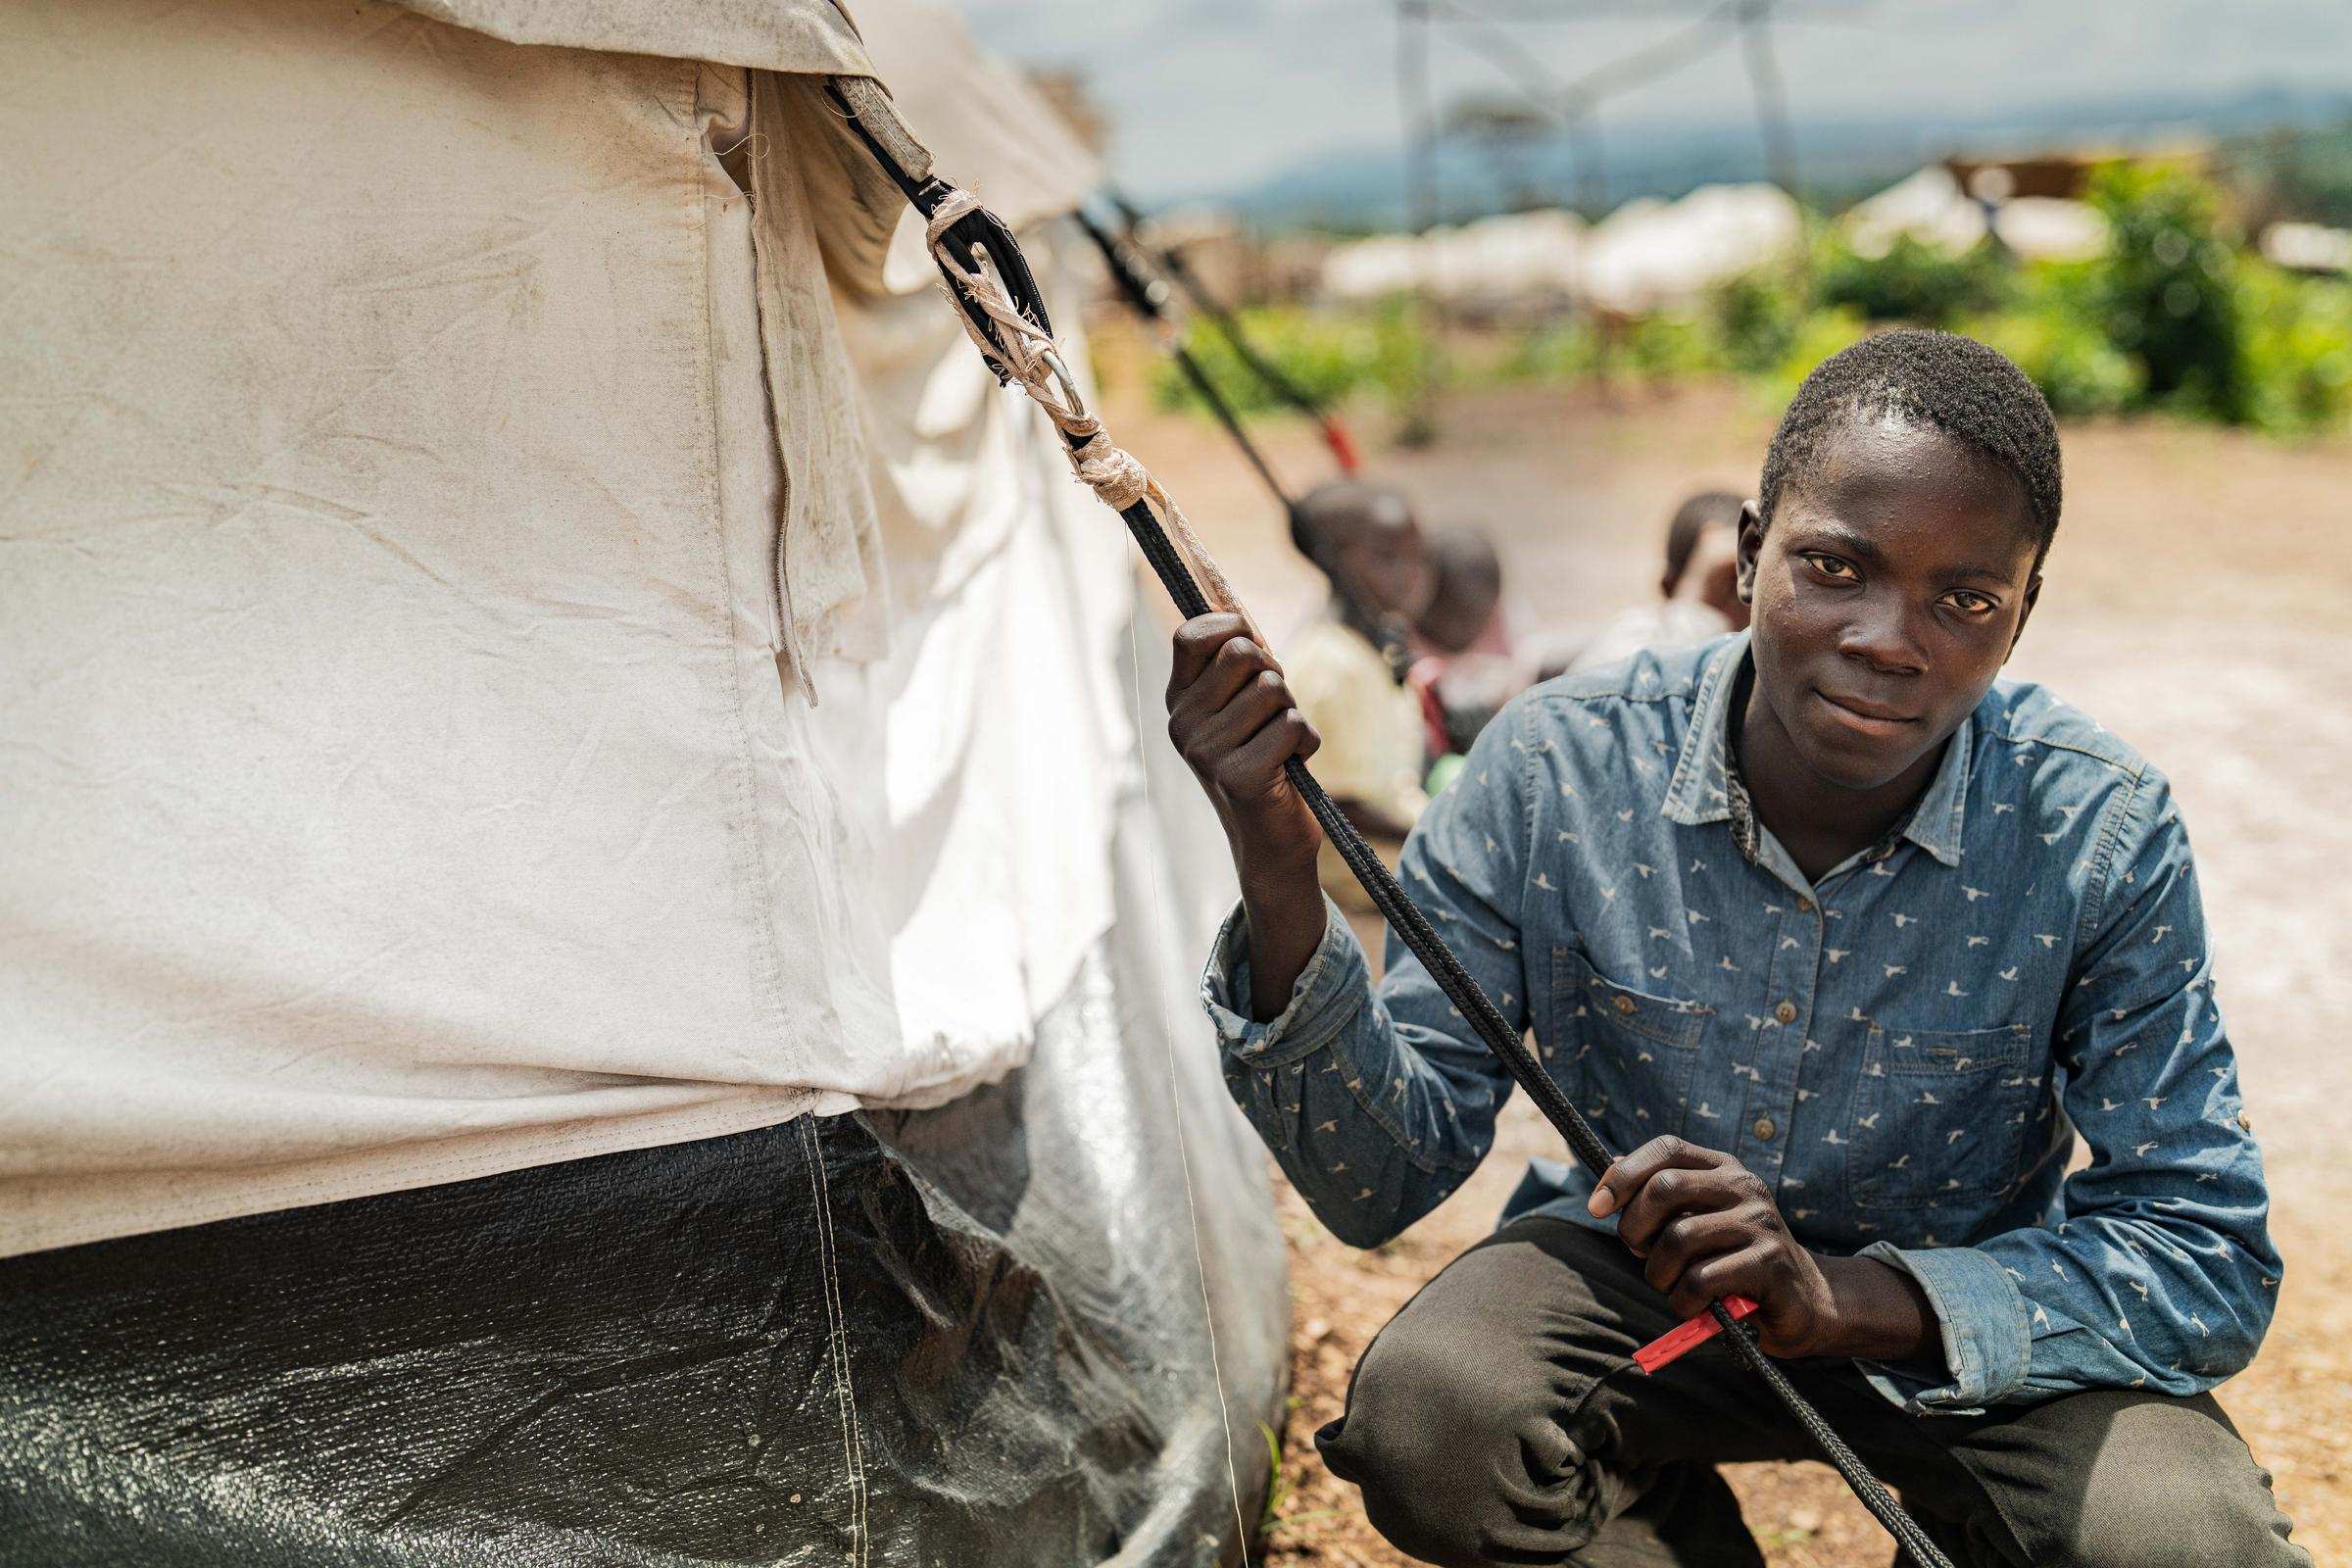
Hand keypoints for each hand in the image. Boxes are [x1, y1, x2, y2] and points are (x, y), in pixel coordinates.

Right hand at [1166, 613, 1324, 877]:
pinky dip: (1306, 742)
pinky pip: (1293, 726)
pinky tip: (1291, 767)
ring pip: (1274, 690)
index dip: (1232, 627)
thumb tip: (1236, 615)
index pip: (1191, 636)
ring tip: (1280, 744)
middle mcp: (1182, 725)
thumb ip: (1237, 664)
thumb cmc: (1264, 760)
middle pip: (1243, 654)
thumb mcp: (1241, 707)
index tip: (1253, 649)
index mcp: (1178, 701)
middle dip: (1274, 675)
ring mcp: (1206, 752)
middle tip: (1274, 712)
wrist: (1269, 840)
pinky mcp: (1238, 776)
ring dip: (1293, 714)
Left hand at [1588, 1137, 1838, 1358]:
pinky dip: (1683, 1300)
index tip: (1596, 1207)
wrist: (1805, 1300)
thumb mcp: (1699, 1220)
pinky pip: (1700, 1279)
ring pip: (1678, 1239)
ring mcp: (1760, 1222)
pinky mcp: (1769, 1262)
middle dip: (1635, 1228)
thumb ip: (1661, 1198)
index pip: (1666, 1148)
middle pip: (1663, 1189)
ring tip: (1673, 1287)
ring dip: (1659, 1274)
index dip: (1624, 1174)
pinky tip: (1694, 1306)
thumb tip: (1609, 1170)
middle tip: (1639, 1255)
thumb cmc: (1736, 1260)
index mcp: (1724, 1168)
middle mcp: (1744, 1186)